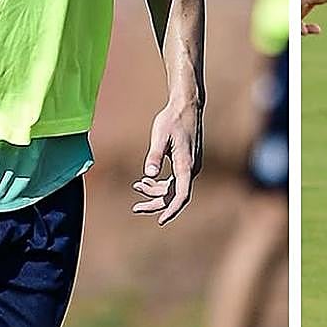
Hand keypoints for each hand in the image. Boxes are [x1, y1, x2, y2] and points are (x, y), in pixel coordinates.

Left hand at [132, 94, 201, 225]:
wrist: (186, 105)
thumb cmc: (172, 119)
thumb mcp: (160, 136)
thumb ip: (155, 156)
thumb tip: (149, 174)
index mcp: (186, 165)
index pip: (181, 195)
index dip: (172, 210)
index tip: (161, 220)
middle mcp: (191, 168)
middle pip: (174, 196)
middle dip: (155, 203)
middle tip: (135, 207)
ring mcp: (190, 166)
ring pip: (173, 188)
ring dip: (156, 191)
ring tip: (137, 186)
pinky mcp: (187, 162)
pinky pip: (174, 180)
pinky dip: (161, 182)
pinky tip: (147, 178)